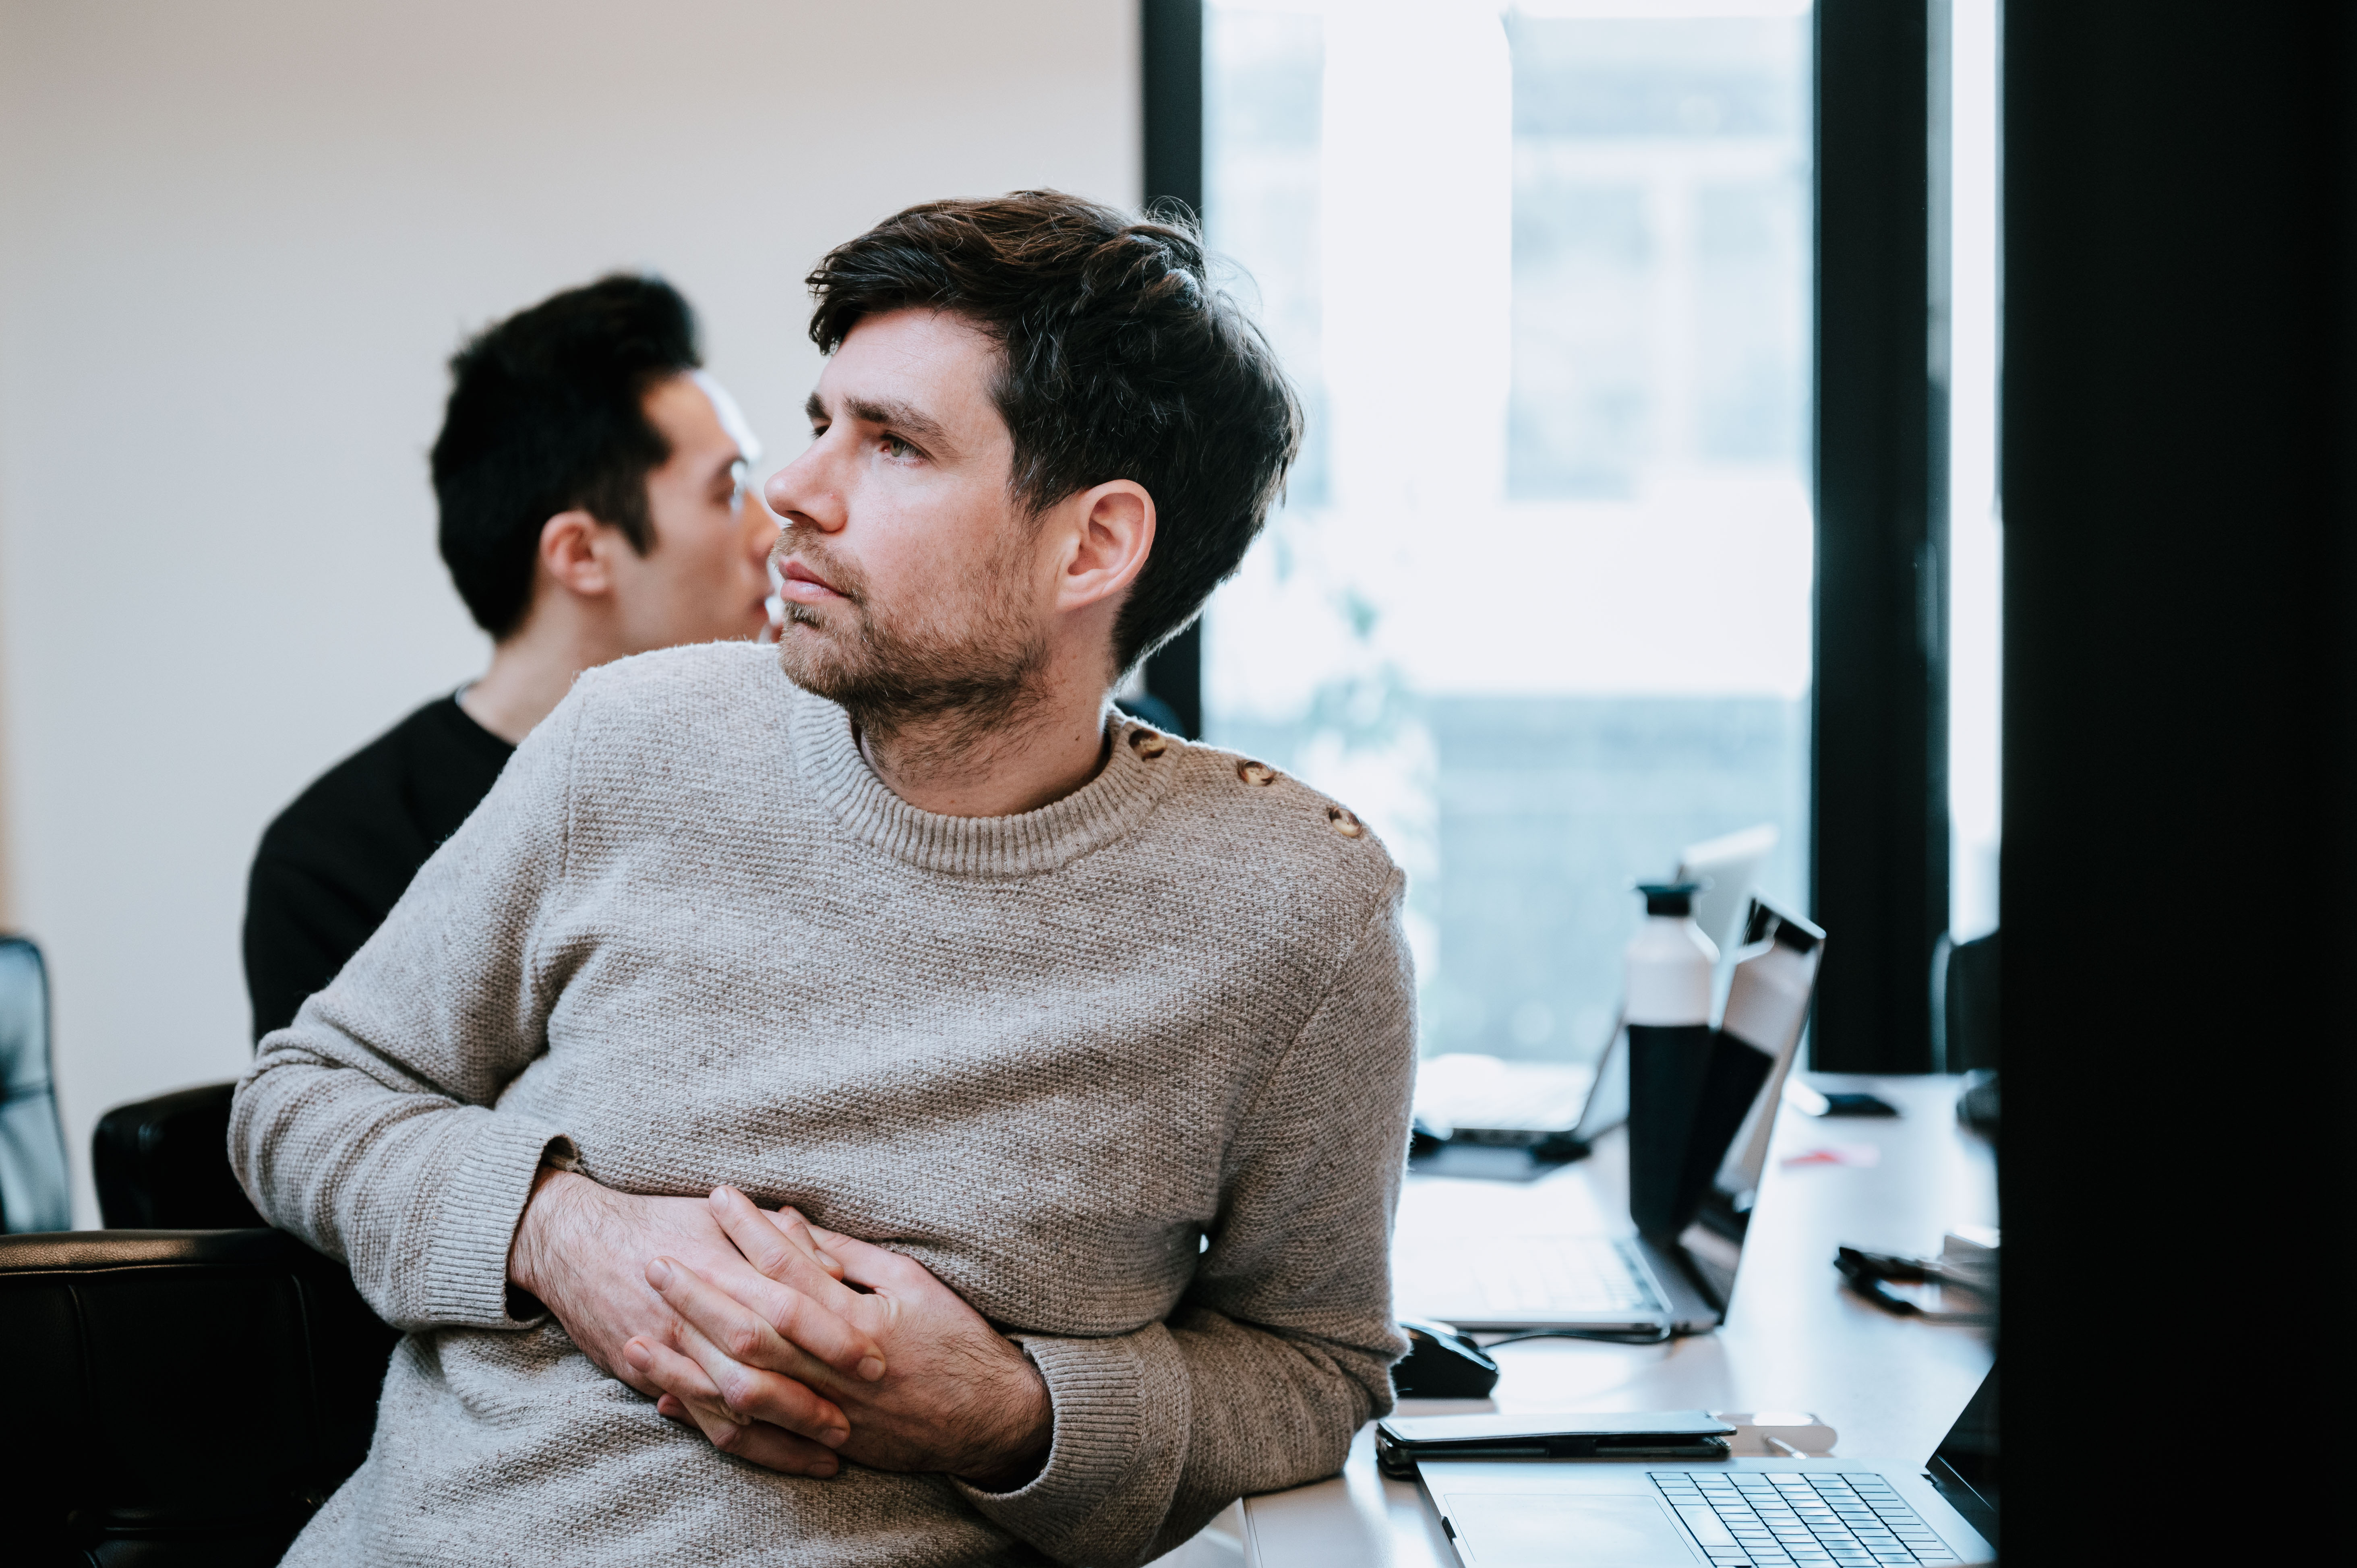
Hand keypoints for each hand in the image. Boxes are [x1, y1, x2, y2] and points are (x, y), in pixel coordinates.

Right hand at [506, 1168, 887, 1475]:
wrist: (576, 1244)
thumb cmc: (662, 1221)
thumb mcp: (722, 1219)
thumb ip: (780, 1242)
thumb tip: (838, 1267)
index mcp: (721, 1269)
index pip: (788, 1309)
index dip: (833, 1338)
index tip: (878, 1358)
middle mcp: (696, 1317)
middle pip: (763, 1367)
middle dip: (815, 1398)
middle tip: (862, 1417)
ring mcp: (673, 1353)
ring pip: (736, 1408)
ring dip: (787, 1434)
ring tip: (835, 1451)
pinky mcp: (654, 1380)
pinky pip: (705, 1422)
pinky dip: (749, 1444)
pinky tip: (784, 1455)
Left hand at [624, 1187, 1052, 1489]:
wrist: (989, 1420)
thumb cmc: (955, 1341)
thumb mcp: (911, 1282)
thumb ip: (847, 1257)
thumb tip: (792, 1221)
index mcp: (861, 1321)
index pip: (791, 1269)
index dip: (750, 1231)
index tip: (717, 1196)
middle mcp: (836, 1369)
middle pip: (753, 1327)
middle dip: (699, 1292)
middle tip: (655, 1259)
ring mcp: (825, 1411)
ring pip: (743, 1384)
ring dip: (687, 1359)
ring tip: (638, 1332)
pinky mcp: (819, 1443)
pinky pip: (752, 1434)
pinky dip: (707, 1415)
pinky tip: (666, 1398)